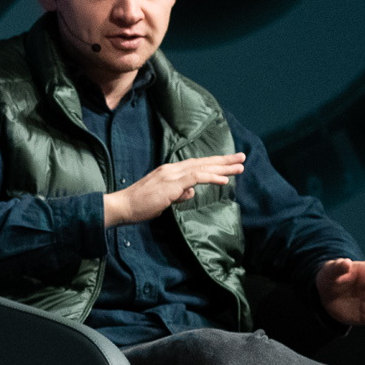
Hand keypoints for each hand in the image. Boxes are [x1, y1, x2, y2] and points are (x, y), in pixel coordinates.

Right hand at [104, 152, 246, 225]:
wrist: (122, 206)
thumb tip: (191, 193)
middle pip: (203, 162)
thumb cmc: (140, 205)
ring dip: (223, 167)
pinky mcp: (171, 183)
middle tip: (242, 157)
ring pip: (202, 167)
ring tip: (240, 167)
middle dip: (224, 160)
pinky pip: (196, 177)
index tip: (229, 163)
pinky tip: (224, 179)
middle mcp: (172, 169)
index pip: (196, 164)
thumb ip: (177, 194)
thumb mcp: (163, 199)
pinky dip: (212, 177)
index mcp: (169, 171)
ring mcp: (171, 175)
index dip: (214, 163)